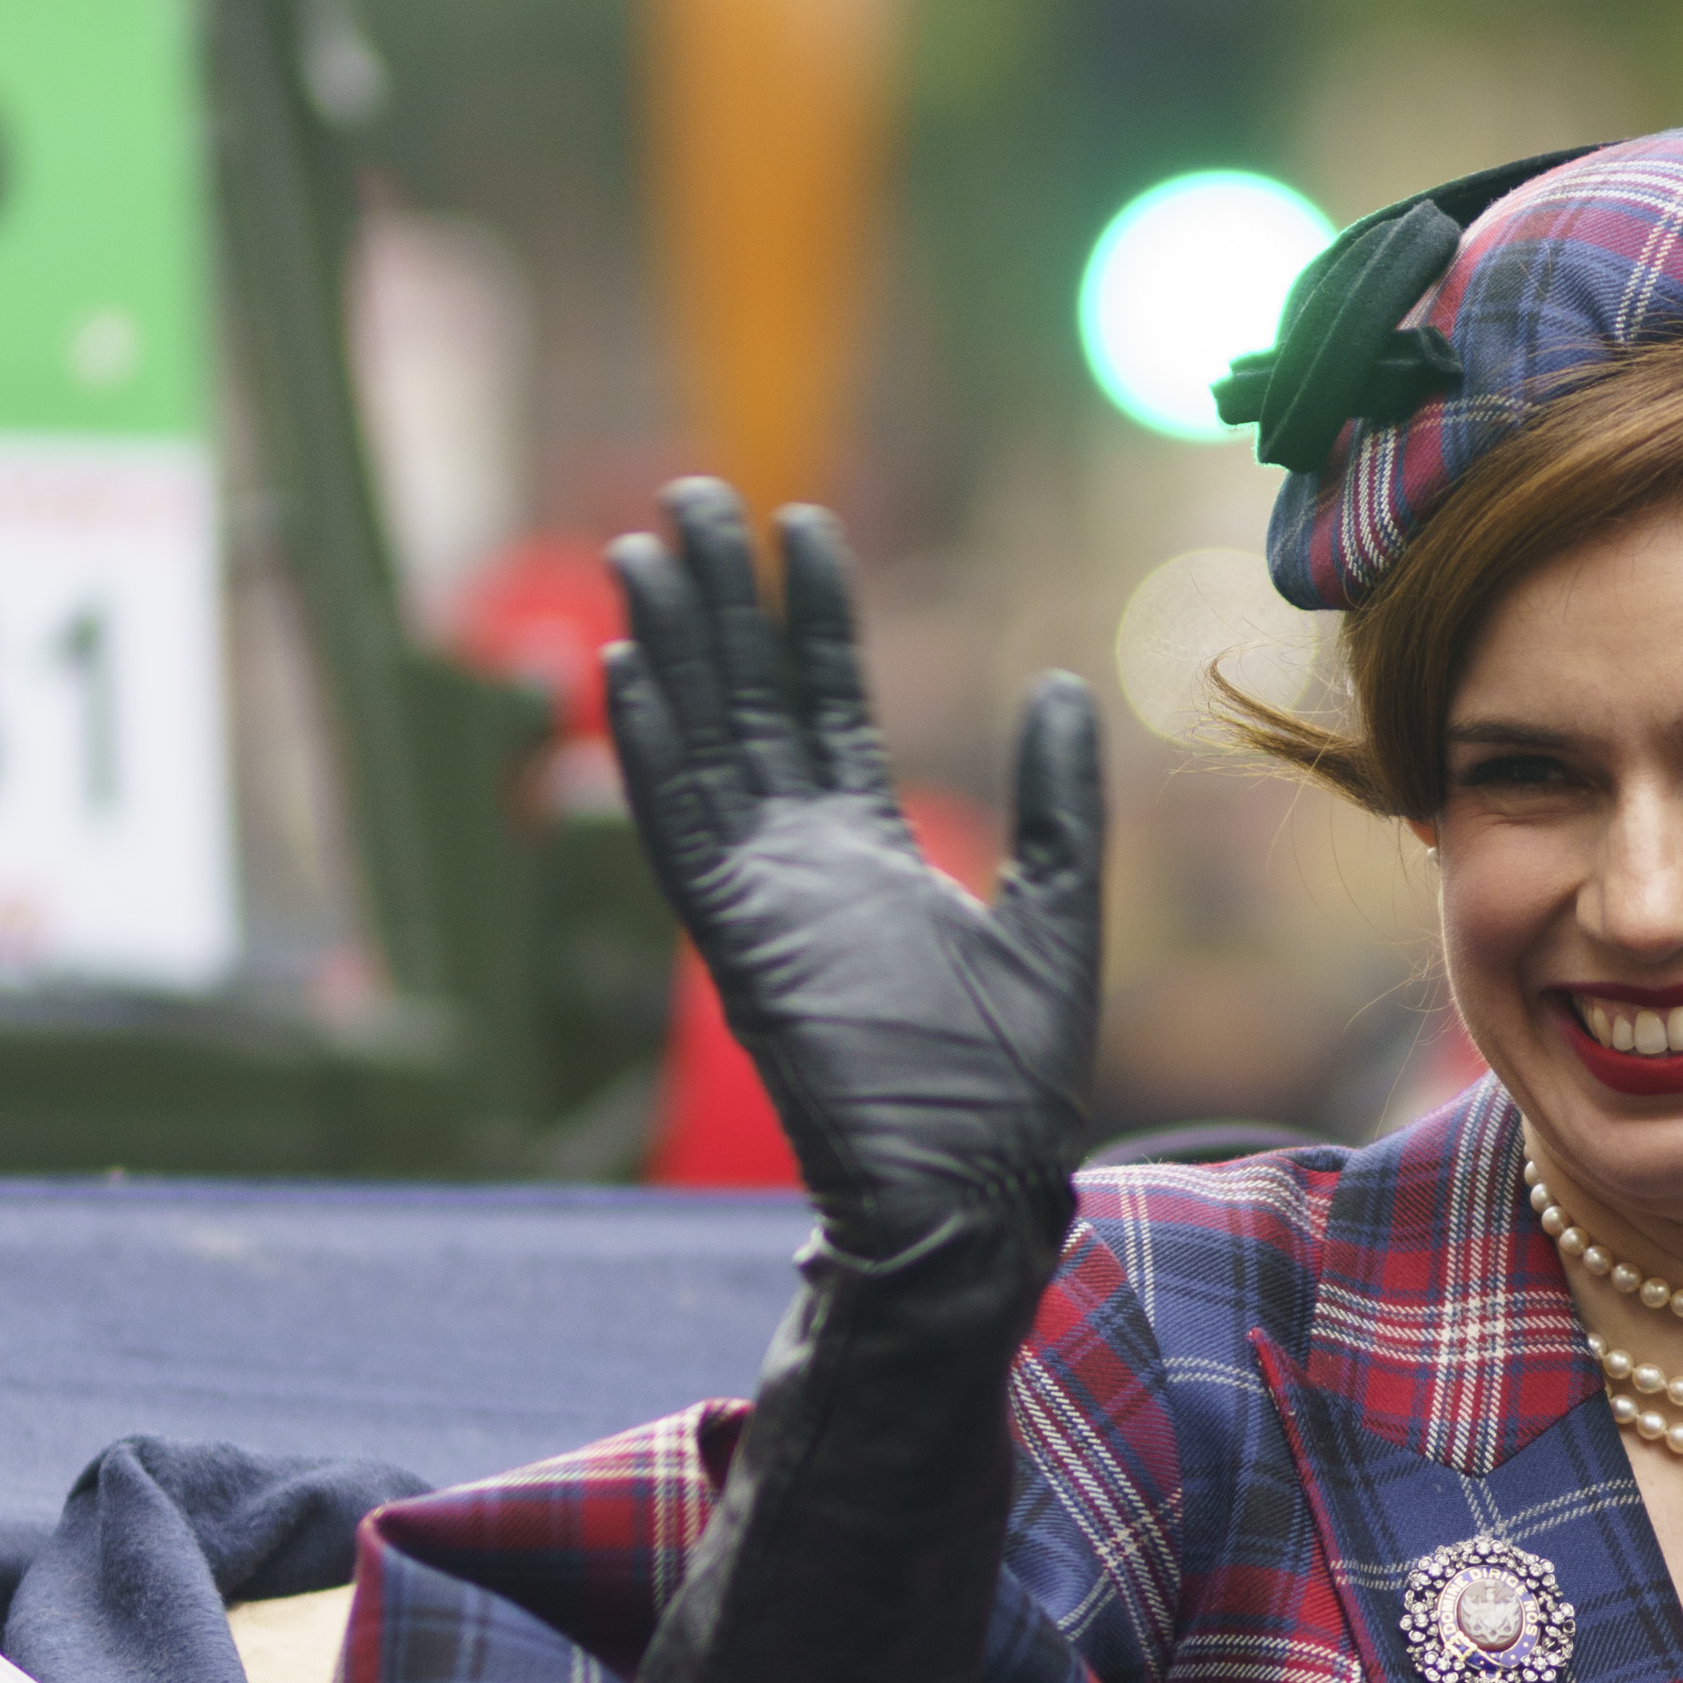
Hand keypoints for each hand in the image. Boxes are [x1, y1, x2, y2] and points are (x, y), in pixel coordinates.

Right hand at [602, 485, 1098, 1270]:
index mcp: (867, 851)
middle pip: (745, 704)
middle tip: (692, 497)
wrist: (973, 1185)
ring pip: (699, 748)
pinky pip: (678, 833)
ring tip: (643, 550)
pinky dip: (650, 756)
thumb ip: (1055, 803)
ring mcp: (759, 899)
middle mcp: (800, 862)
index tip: (801, 524)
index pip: (825, 706)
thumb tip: (1058, 685)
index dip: (810, 616)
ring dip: (669, 651)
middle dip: (721, 601)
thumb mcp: (1057, 912)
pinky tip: (624, 674)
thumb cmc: (1011, 1079)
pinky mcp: (735, 944)